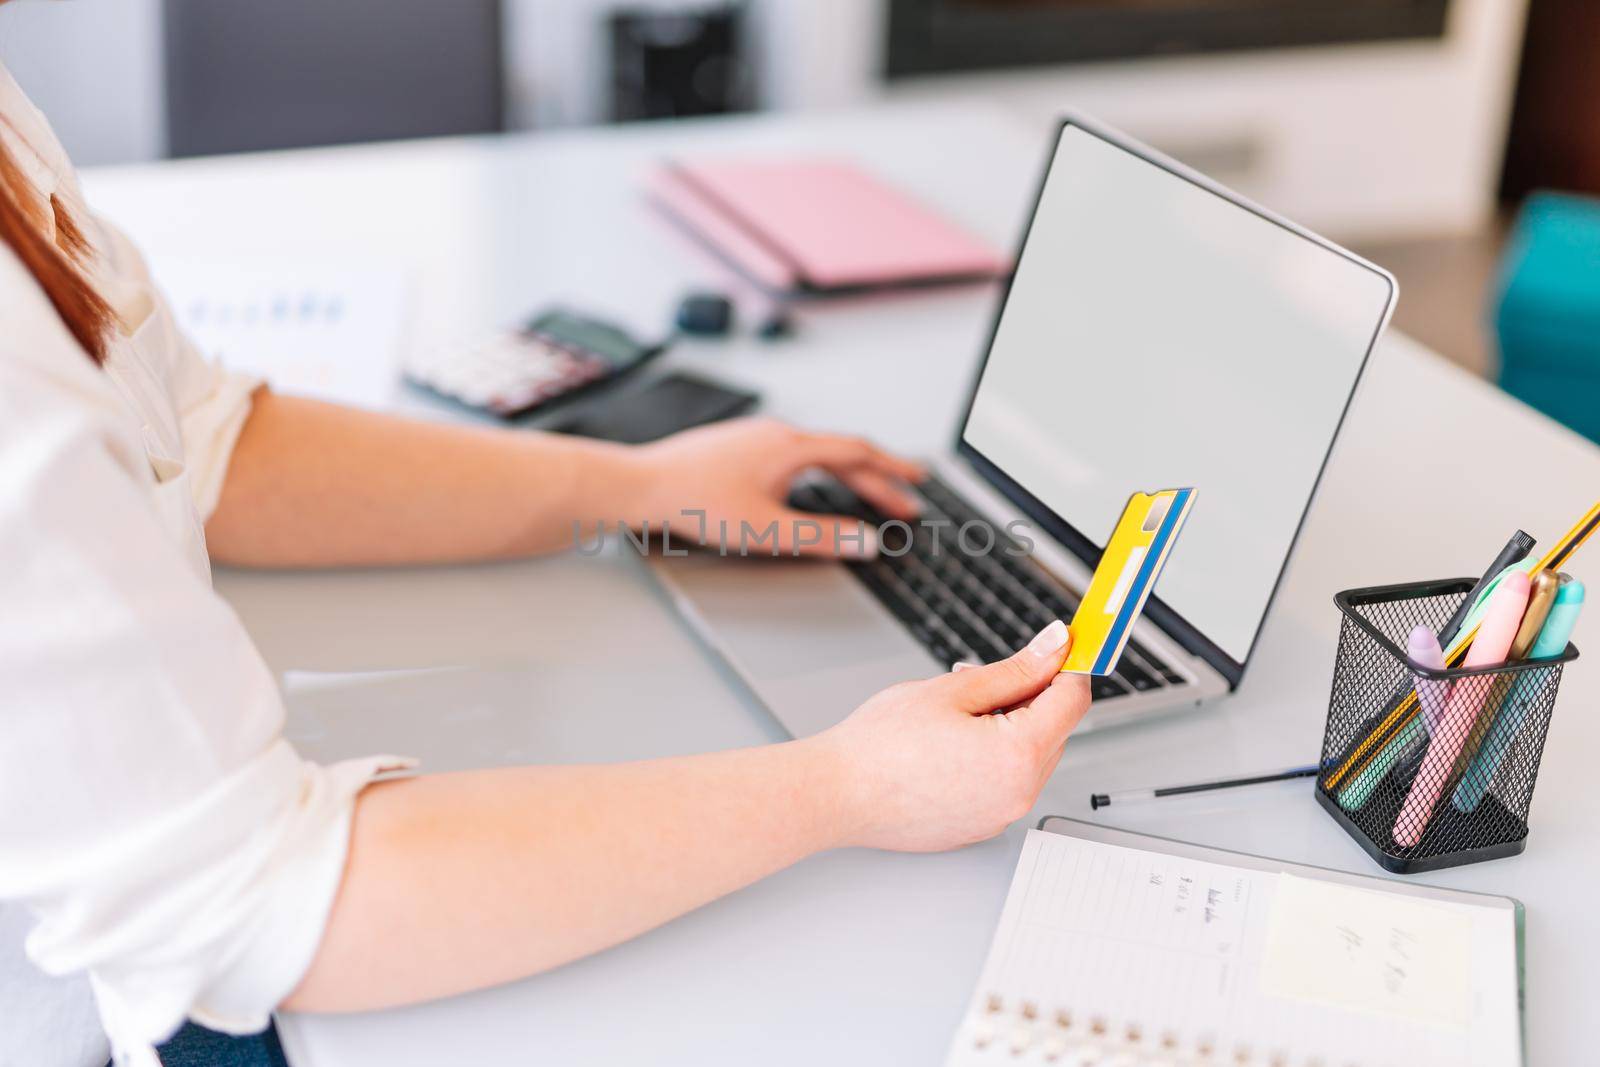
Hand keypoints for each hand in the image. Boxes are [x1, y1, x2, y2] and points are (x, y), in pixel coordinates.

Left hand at [630, 417, 923, 557]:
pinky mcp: (738, 447)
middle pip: (841, 455)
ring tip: (866, 495)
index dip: (894, 468)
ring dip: (847, 476)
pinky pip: (793, 455)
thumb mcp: (767, 529)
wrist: (641, 485)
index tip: (920, 479)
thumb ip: (822, 537)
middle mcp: (777, 434)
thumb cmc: (694, 502)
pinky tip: (808, 488)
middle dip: (877, 480)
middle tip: (904, 502)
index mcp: (792, 446)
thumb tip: (867, 542)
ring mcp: (756, 438)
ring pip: (816, 454)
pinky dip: (818, 473)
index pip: (859, 453)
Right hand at [814, 620, 1092, 851]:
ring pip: (1027, 757)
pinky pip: (1003, 783)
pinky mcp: (979, 827)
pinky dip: (989, 759)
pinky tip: (946, 747)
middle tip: (978, 678)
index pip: (1072, 700)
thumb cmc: (880, 746)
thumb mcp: (953, 689)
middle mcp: (1019, 794)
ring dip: (1007, 728)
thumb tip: (1055, 647)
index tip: (1061, 647)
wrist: (836, 794)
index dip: (1067, 665)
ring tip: (952, 715)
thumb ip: (1015, 669)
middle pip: (1052, 729)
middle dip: (1027, 696)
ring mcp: (999, 816)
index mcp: (1019, 755)